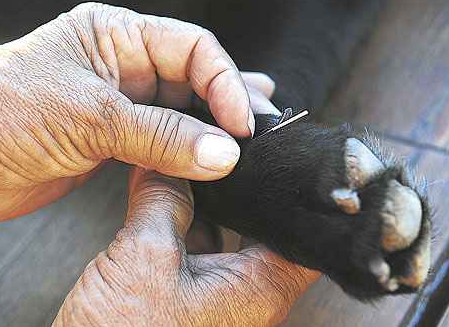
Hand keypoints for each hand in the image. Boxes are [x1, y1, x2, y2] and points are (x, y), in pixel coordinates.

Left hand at [0, 3, 255, 221]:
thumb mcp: (90, 116)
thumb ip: (162, 136)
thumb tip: (222, 152)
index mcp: (116, 37)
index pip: (192, 49)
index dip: (225, 83)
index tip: (242, 123)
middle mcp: (123, 66)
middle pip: (194, 79)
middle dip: (228, 103)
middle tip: (260, 128)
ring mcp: (120, 105)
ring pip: (182, 112)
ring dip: (213, 128)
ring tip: (250, 136)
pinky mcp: (113, 141)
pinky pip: (163, 142)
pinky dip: (188, 152)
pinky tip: (211, 157)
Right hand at [53, 168, 319, 326]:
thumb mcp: (143, 256)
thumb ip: (163, 201)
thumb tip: (168, 166)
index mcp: (259, 289)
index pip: (305, 235)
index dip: (300, 195)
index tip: (287, 160)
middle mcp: (249, 294)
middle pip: (264, 226)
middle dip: (243, 188)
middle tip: (229, 152)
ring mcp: (219, 295)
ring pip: (229, 234)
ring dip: (210, 204)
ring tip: (191, 167)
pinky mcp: (191, 296)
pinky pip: (200, 249)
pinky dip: (186, 222)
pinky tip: (165, 194)